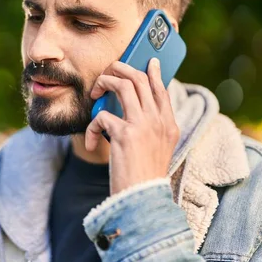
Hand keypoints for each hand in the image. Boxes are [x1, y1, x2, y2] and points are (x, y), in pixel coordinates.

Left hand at [86, 58, 179, 194]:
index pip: (161, 90)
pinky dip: (92, 126)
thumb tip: (134, 108)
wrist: (142, 199)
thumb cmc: (144, 176)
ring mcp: (143, 125)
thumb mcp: (158, 149)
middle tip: (107, 73)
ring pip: (123, 85)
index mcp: (169, 125)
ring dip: (104, 83)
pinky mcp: (124, 134)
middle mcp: (158, 121)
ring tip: (95, 93)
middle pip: (140, 79)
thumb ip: (152, 127)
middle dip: (120, 69)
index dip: (154, 73)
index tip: (149, 61)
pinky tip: (92, 141)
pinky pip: (101, 115)